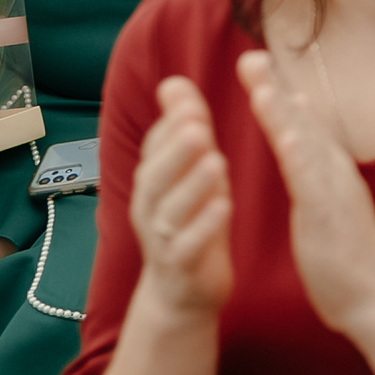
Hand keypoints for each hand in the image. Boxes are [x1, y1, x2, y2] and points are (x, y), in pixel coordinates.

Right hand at [128, 75, 234, 318]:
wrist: (182, 292)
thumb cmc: (192, 221)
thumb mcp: (190, 173)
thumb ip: (184, 131)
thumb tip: (174, 82)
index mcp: (153, 183)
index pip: (155, 148)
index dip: (169, 124)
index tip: (188, 98)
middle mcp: (150, 207)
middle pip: (156, 176)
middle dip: (175, 149)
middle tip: (197, 123)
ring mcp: (162, 239)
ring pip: (171, 210)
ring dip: (192, 184)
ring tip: (216, 160)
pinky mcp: (181, 266)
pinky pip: (188, 246)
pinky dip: (204, 226)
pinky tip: (224, 205)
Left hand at [237, 50, 374, 340]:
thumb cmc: (348, 256)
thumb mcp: (326, 204)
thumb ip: (313, 167)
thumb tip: (298, 131)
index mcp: (330, 173)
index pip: (303, 124)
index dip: (278, 92)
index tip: (253, 62)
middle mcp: (335, 174)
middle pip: (304, 123)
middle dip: (276, 89)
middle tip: (250, 56)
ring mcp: (336, 193)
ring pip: (308, 145)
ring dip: (285, 112)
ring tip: (261, 84)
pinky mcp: (332, 217)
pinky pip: (314, 183)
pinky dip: (301, 156)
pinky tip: (286, 136)